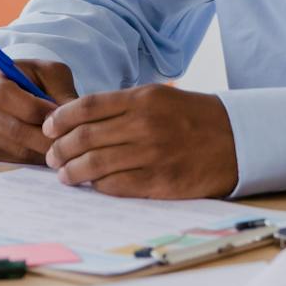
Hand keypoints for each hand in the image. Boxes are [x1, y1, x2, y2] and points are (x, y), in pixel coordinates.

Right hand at [0, 61, 78, 164]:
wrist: (17, 89)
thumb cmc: (36, 79)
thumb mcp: (51, 74)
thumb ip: (62, 92)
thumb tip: (77, 118)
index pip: (5, 96)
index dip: (34, 107)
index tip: (59, 112)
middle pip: (13, 129)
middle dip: (46, 136)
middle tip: (72, 138)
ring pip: (18, 149)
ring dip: (45, 150)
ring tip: (67, 144)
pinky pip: (18, 160)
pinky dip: (39, 157)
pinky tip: (53, 149)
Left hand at [43, 84, 238, 198]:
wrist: (237, 141)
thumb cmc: (193, 118)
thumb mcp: (160, 98)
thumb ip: (122, 107)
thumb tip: (80, 121)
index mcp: (142, 99)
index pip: (86, 107)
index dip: (60, 119)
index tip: (48, 128)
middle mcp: (144, 125)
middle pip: (84, 137)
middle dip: (59, 149)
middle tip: (52, 157)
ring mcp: (152, 154)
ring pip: (94, 164)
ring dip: (72, 172)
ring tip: (65, 175)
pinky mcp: (160, 181)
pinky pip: (115, 186)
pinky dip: (97, 186)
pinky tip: (92, 186)